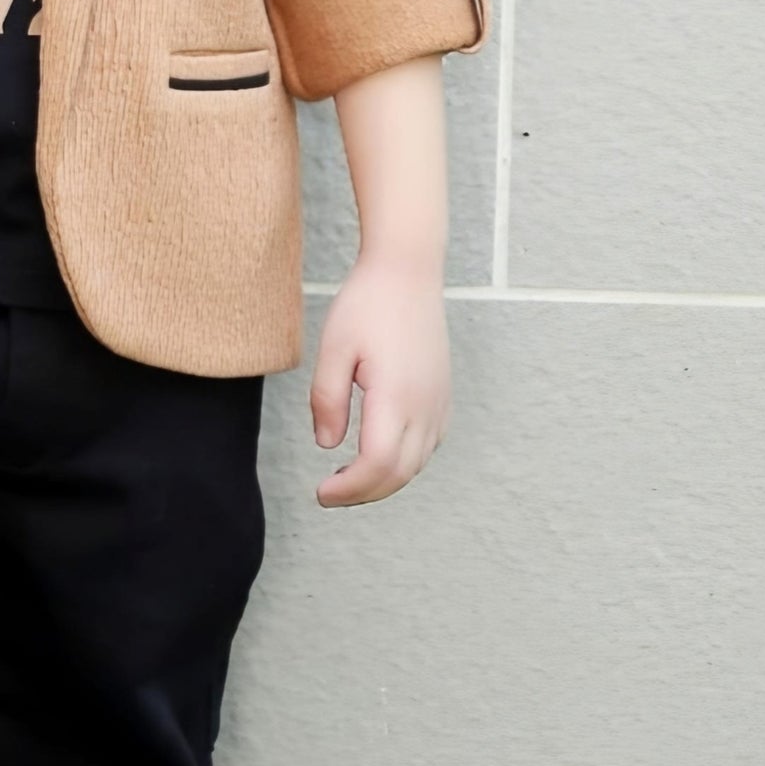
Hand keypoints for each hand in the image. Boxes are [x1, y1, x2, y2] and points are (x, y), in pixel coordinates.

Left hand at [308, 255, 450, 506]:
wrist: (408, 272)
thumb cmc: (367, 305)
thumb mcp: (333, 349)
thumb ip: (327, 400)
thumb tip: (327, 446)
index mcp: (396, 396)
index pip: (377, 464)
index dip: (349, 489)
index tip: (321, 492)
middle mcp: (424, 405)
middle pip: (399, 473)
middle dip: (363, 493)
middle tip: (330, 493)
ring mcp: (439, 402)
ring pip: (417, 464)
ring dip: (384, 481)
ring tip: (349, 479)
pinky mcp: (443, 396)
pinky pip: (428, 445)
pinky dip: (404, 463)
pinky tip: (379, 454)